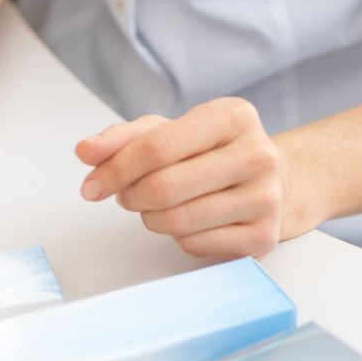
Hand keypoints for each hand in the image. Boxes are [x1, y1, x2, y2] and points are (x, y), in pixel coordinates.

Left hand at [75, 97, 298, 257]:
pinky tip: (187, 221)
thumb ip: (124, 139)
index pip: (158, 146)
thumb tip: (86, 151)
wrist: (276, 181)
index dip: (115, 169)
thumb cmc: (213, 154)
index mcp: (233, 116)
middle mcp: (257, 154)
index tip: (92, 185)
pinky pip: (194, 244)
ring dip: (150, 219)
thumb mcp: (171, 132)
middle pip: (164, 188)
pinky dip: (177, 237)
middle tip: (126, 196)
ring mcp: (265, 198)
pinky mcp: (264, 236)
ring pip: (177, 221)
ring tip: (156, 207)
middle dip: (131, 196)